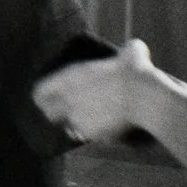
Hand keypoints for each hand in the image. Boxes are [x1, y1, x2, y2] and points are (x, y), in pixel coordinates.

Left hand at [33, 39, 154, 142]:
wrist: (145, 99)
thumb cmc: (136, 72)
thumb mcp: (132, 52)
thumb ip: (127, 50)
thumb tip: (133, 48)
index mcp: (69, 77)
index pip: (40, 91)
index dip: (43, 95)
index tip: (46, 97)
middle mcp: (68, 100)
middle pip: (49, 113)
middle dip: (55, 114)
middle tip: (64, 113)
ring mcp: (79, 119)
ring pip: (69, 127)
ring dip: (75, 126)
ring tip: (87, 122)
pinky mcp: (93, 135)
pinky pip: (88, 137)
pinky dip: (95, 135)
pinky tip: (105, 132)